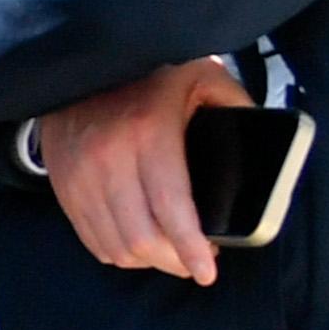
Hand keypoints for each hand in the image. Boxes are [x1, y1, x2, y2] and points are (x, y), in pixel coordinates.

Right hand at [37, 57, 248, 283]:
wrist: (80, 57)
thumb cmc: (148, 69)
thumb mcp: (202, 74)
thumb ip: (235, 106)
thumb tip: (266, 144)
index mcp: (148, 131)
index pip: (170, 207)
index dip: (189, 248)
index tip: (207, 272)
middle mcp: (108, 156)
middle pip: (140, 237)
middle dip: (172, 261)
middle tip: (194, 263)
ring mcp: (80, 173)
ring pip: (113, 245)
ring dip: (145, 260)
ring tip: (168, 253)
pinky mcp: (62, 183)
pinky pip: (89, 238)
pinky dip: (116, 251)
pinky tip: (137, 243)